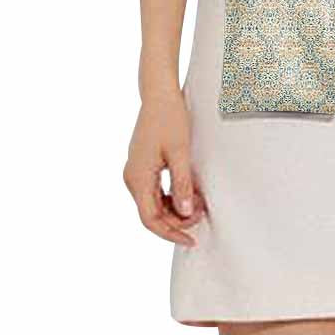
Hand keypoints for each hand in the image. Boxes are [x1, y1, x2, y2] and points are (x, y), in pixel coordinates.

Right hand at [123, 89, 204, 246]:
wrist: (158, 95)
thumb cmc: (170, 119)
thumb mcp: (180, 152)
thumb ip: (182, 184)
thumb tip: (185, 212)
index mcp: (138, 177)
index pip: (150, 219)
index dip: (171, 233)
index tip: (191, 240)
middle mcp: (132, 178)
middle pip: (152, 214)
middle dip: (177, 220)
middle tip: (202, 215)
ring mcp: (135, 172)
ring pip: (153, 204)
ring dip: (175, 209)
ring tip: (199, 203)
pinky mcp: (142, 166)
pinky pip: (154, 191)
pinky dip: (171, 197)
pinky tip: (189, 193)